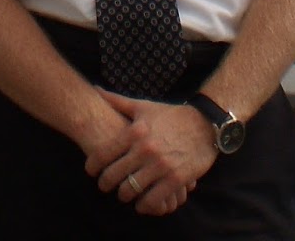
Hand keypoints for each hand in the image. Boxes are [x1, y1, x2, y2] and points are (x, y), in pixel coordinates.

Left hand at [83, 93, 214, 217]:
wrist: (204, 125)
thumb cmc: (170, 115)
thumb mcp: (143, 106)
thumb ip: (117, 101)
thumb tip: (95, 89)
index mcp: (135, 131)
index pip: (104, 153)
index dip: (92, 165)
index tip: (90, 171)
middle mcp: (146, 149)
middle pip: (114, 175)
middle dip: (105, 184)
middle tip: (104, 186)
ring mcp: (161, 166)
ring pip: (131, 190)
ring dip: (124, 195)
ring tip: (123, 194)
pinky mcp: (176, 180)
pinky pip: (153, 200)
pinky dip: (145, 206)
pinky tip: (142, 203)